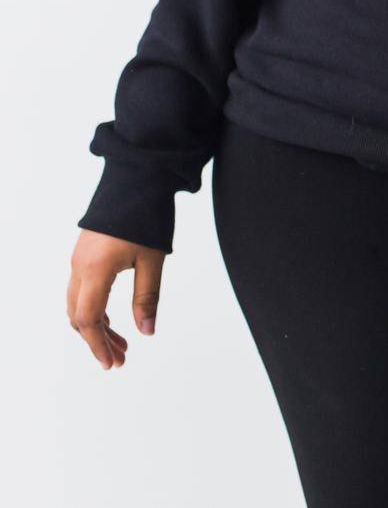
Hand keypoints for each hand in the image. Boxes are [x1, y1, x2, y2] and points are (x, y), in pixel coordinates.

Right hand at [67, 229, 164, 369]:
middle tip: (120, 359)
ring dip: (97, 326)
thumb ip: (147, 298)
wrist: (136, 179)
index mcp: (94, 270)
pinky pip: (83, 290)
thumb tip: (146, 332)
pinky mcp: (85, 254)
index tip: (112, 363)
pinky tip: (112, 320)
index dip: (98, 344)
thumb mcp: (152, 261)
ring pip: (79, 304)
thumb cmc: (146, 217)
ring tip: (122, 344)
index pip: (88, 319)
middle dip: (97, 340)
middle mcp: (79, 267)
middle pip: (79, 316)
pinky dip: (95, 309)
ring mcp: (79, 260)